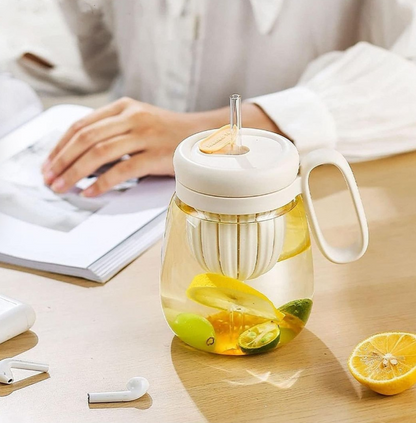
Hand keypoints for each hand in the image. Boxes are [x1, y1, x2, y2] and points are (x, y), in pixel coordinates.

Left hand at [42, 98, 279, 196]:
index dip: (59, 145)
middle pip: (86, 138)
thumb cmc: (168, 133)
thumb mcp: (138, 123)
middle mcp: (132, 117)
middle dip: (62, 160)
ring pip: (100, 152)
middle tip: (50, 179)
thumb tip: (81, 158)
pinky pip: (123, 170)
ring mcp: (145, 135)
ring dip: (76, 172)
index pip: (81, 125)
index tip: (49, 163)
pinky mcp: (156, 154)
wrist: (204, 136)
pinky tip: (91, 193)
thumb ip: (112, 132)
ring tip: (64, 187)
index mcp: (124, 107)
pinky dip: (103, 183)